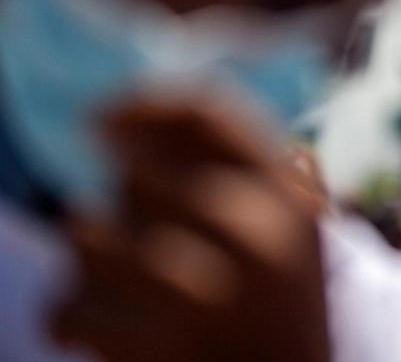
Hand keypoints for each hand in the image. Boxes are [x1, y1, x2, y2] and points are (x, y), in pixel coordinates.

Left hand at [52, 97, 329, 361]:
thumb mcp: (290, 228)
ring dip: (91, 255)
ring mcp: (206, 297)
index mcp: (288, 200)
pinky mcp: (157, 354)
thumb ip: (239, 168)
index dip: (144, 104)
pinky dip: (72, 316)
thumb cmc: (277, 308)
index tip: (106, 116)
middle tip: (150, 238)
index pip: (208, 115)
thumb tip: (134, 115)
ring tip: (126, 283)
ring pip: (88, 233)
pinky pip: (69, 305)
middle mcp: (255, 237)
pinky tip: (104, 328)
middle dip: (128, 204)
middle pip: (139, 174)